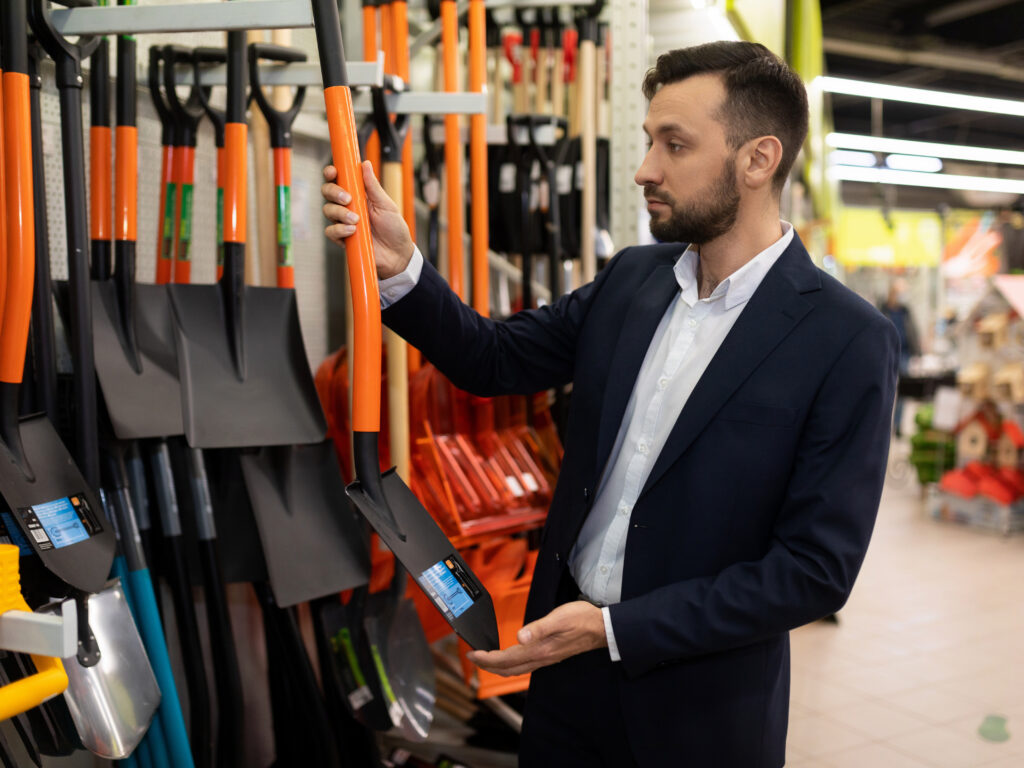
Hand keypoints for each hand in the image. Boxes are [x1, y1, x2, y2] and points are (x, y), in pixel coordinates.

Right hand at [321, 161, 414, 279]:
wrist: (397, 254)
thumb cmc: (394, 228)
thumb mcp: (386, 204)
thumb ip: (373, 186)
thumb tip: (365, 164)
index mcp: (358, 194)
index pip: (338, 179)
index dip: (331, 173)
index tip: (333, 171)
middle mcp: (347, 206)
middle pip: (327, 192)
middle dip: (334, 192)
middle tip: (348, 199)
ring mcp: (343, 222)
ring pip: (328, 210)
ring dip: (340, 213)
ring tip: (357, 220)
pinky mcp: (342, 238)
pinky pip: (330, 231)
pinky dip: (339, 230)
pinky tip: (353, 231)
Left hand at [466, 601, 607, 676]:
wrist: (602, 629)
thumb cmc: (582, 620)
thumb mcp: (559, 618)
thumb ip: (538, 628)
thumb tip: (519, 636)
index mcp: (540, 649)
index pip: (506, 659)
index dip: (486, 659)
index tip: (472, 653)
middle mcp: (541, 658)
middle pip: (507, 668)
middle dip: (487, 665)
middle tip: (472, 657)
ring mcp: (545, 658)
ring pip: (515, 669)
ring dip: (498, 666)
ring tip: (485, 659)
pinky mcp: (550, 655)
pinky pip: (524, 665)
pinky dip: (511, 663)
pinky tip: (509, 656)